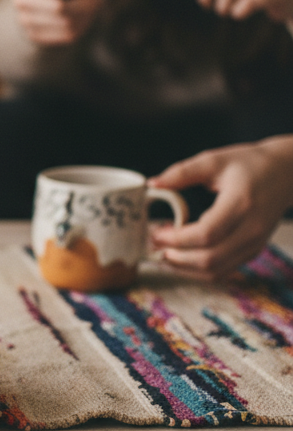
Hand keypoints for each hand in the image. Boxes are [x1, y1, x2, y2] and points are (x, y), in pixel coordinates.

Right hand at [12, 0, 113, 45]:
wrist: (42, 3)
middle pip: (58, 6)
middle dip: (83, 2)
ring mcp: (25, 20)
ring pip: (67, 22)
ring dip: (86, 14)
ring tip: (90, 5)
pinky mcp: (35, 36)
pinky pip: (68, 34)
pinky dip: (81, 26)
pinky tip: (82, 17)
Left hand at [149, 135, 292, 280]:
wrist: (286, 173)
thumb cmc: (249, 163)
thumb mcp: (214, 160)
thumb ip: (181, 172)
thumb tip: (151, 184)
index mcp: (241, 204)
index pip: (207, 234)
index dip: (177, 239)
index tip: (155, 232)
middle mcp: (252, 229)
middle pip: (210, 258)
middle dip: (176, 257)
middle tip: (153, 245)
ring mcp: (255, 243)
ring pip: (217, 270)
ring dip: (185, 268)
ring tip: (163, 253)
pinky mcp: (254, 250)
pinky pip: (225, 270)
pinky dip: (200, 269)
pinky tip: (182, 256)